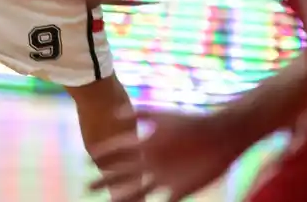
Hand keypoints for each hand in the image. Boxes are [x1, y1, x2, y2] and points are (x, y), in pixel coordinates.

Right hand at [88, 106, 246, 201]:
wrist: (220, 135)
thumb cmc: (192, 123)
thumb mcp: (165, 117)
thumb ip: (142, 114)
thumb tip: (118, 114)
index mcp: (147, 144)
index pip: (121, 150)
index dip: (105, 153)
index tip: (88, 156)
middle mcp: (152, 162)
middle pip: (124, 173)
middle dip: (105, 179)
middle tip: (86, 187)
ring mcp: (164, 177)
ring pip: (137, 190)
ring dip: (122, 197)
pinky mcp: (179, 189)